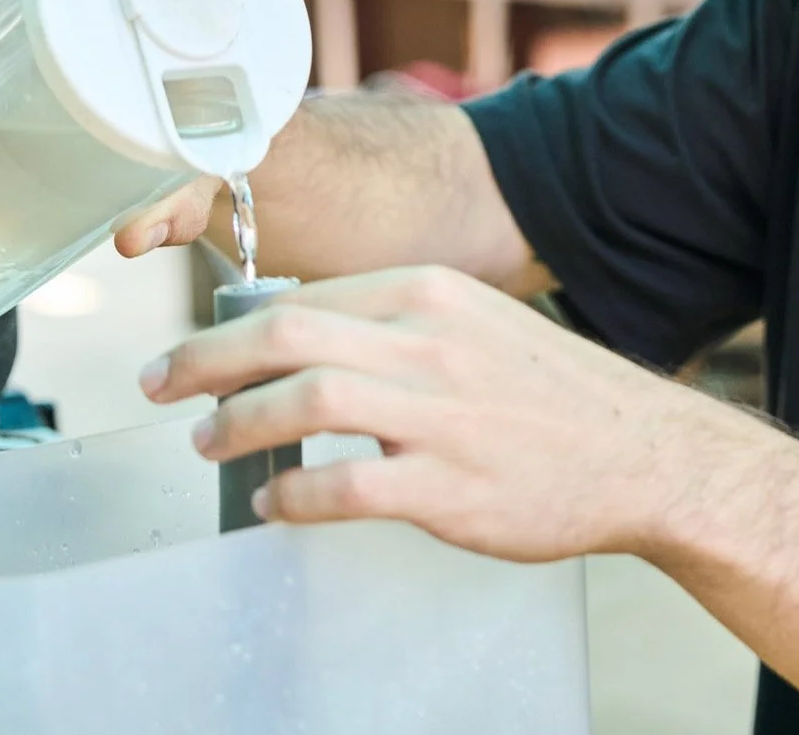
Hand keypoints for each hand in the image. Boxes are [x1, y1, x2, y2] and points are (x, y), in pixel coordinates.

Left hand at [139, 265, 754, 562]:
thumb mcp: (475, 325)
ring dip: (237, 424)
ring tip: (206, 444)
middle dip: (203, 358)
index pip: (305, 295)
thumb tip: (303, 341)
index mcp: (432, 292)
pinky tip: (273, 506)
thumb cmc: (551, 396)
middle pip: (286, 332)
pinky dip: (291, 497)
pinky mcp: (448, 485)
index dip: (230, 324)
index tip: (190, 351)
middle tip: (157, 384)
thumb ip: (398, 325)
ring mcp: (439, 413)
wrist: (641, 454)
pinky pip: (342, 489)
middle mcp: (429, 341)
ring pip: (305, 399)